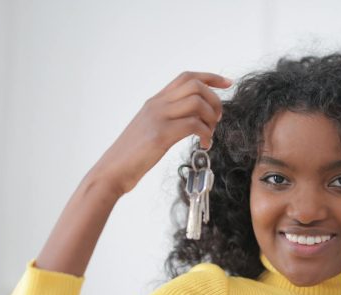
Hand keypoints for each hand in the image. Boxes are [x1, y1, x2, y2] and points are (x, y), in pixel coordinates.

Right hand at [88, 71, 231, 196]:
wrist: (112, 171)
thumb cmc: (132, 156)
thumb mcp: (150, 130)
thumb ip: (167, 119)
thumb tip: (190, 120)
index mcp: (155, 102)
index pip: (186, 77)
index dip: (210, 77)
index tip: (227, 84)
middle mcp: (157, 104)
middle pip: (195, 85)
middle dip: (214, 100)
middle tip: (217, 120)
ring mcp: (158, 118)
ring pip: (197, 102)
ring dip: (211, 118)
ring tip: (209, 134)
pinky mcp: (160, 135)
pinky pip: (193, 125)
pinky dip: (206, 134)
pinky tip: (204, 145)